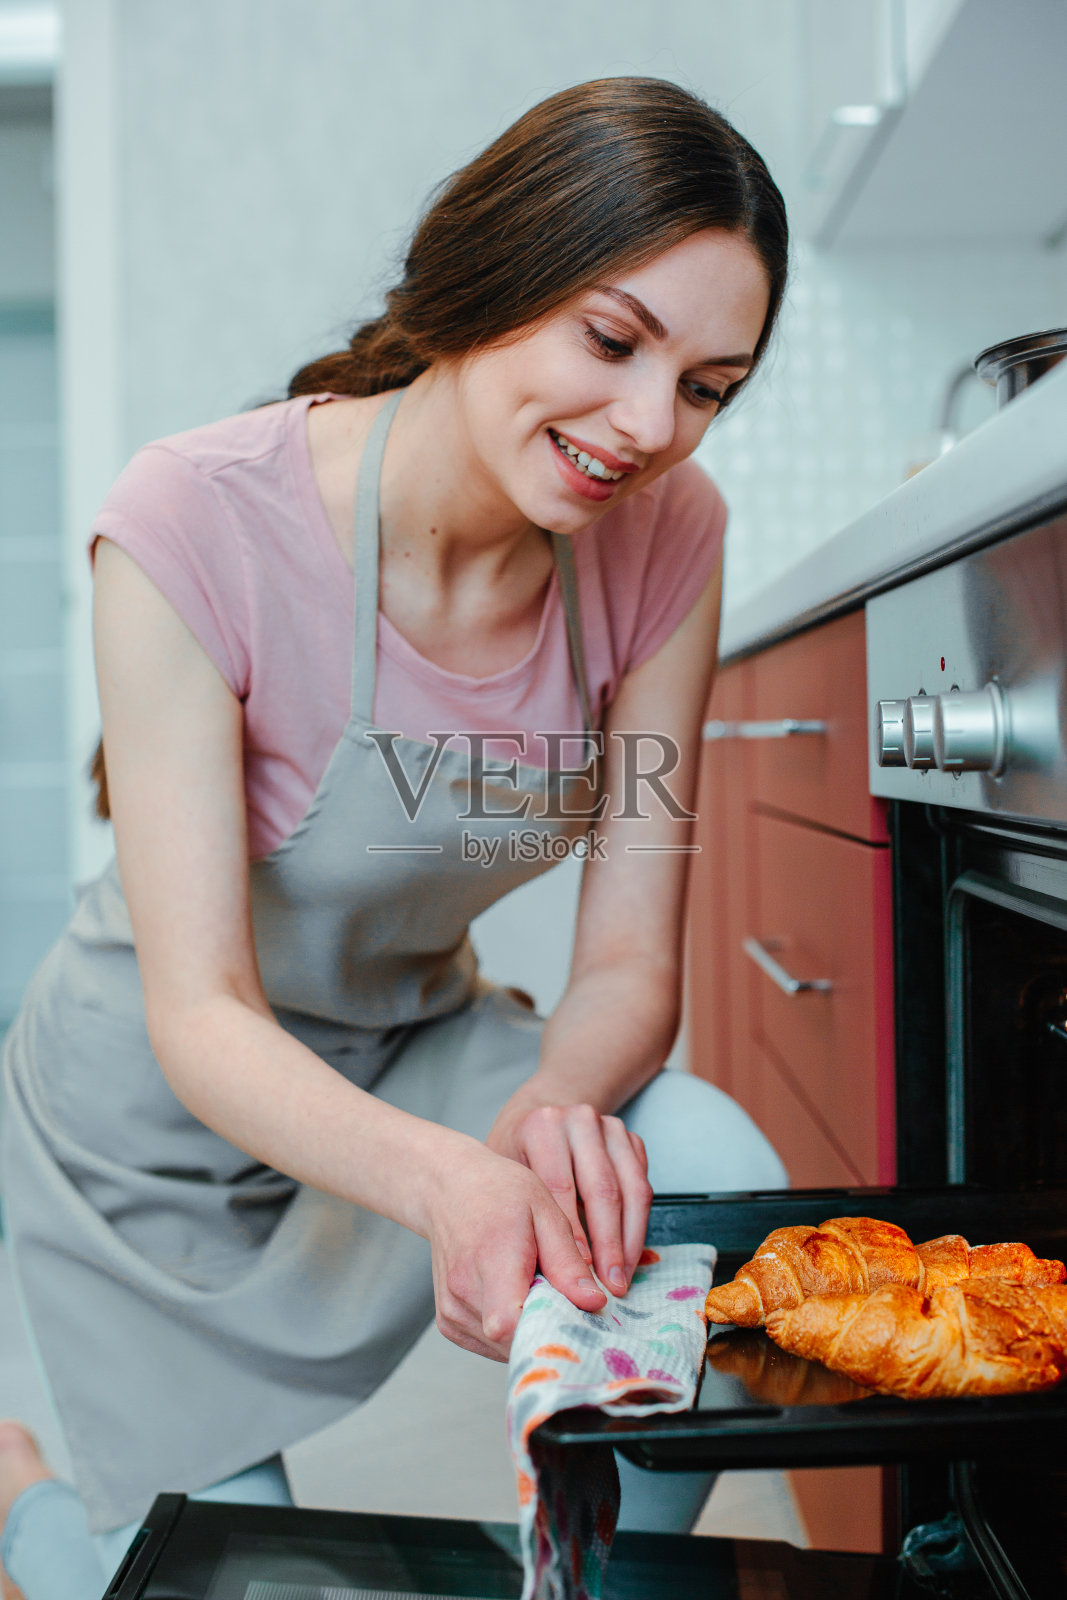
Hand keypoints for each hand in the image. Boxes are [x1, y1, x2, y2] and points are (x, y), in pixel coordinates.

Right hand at [424, 1140, 607, 1360]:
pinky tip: (514, 1297)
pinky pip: (490, 1345)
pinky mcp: (448, 1323)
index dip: (546, 1330)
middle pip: (514, 1342)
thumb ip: (567, 1262)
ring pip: (504, 1348)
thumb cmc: (500, 1193)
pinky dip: (510, 1330)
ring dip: (528, 1329)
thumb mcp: (545, 1211)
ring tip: (533, 1289)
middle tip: (560, 1296)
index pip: (509, 1324)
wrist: (451, 1189)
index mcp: (491, 1260)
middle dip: (546, 1328)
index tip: (572, 1316)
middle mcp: (463, 1292)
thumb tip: (594, 1304)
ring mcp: (451, 1311)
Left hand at [486, 1102, 652, 1297]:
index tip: (580, 1275)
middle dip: (608, 1244)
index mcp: (543, 1126)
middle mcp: (579, 1120)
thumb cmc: (515, 1153)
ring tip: (622, 1277)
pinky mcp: (630, 1138)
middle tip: (609, 1285)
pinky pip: (643, 1184)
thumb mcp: (505, 1174)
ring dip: (630, 1239)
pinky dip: (639, 1224)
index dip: (575, 1235)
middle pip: (602, 1189)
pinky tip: (629, 1254)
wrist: (538, 1112)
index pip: (561, 1188)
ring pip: (631, 1188)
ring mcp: (609, 1126)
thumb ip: (520, 1214)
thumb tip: (538, 1277)